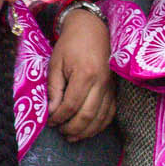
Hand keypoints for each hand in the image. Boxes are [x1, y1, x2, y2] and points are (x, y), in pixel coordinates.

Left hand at [46, 6, 113, 140]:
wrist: (92, 29)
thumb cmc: (71, 44)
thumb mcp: (56, 63)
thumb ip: (54, 88)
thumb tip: (52, 111)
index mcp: (85, 74)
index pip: (71, 105)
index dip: (59, 118)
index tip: (50, 122)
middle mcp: (101, 83)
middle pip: (87, 115)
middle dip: (72, 128)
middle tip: (60, 131)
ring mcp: (110, 87)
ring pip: (100, 118)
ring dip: (86, 131)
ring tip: (71, 136)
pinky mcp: (114, 89)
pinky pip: (110, 113)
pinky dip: (100, 125)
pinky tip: (89, 130)